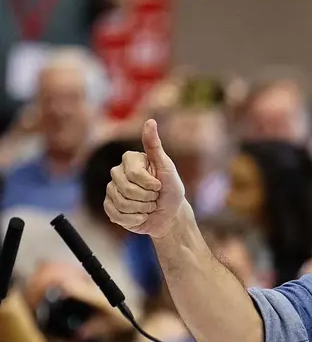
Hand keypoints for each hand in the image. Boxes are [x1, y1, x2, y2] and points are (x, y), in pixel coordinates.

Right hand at [104, 119, 185, 237]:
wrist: (169, 215)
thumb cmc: (171, 190)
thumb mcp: (167, 168)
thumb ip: (155, 146)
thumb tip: (150, 121)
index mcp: (130, 159)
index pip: (134, 174)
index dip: (151, 184)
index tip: (160, 185)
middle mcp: (117, 172)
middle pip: (126, 189)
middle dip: (147, 198)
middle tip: (155, 197)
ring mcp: (111, 189)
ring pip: (121, 203)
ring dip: (142, 209)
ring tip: (149, 206)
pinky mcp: (109, 207)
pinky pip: (116, 214)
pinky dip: (134, 219)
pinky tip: (141, 216)